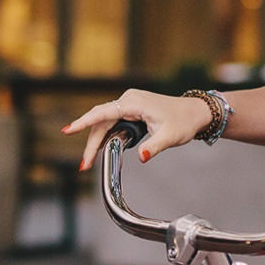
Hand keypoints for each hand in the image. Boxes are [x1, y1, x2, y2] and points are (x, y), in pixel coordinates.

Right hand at [62, 88, 213, 171]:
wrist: (195, 112)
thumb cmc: (183, 121)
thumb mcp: (170, 137)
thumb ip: (154, 147)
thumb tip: (141, 157)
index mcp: (134, 102)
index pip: (103, 113)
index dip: (84, 122)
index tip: (68, 130)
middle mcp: (128, 100)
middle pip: (100, 122)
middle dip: (91, 143)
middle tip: (84, 165)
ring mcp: (128, 104)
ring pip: (104, 123)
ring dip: (97, 141)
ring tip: (89, 162)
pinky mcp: (131, 110)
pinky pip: (112, 122)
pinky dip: (105, 136)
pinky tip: (101, 149)